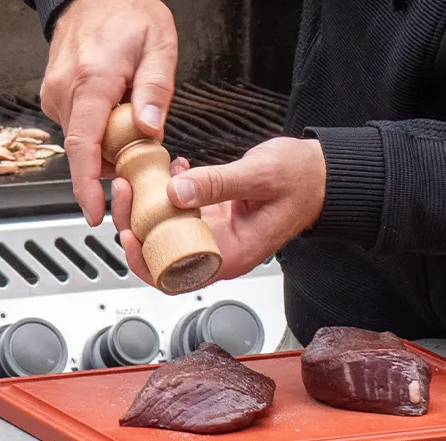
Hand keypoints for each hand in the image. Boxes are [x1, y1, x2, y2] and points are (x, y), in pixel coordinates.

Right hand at [41, 0, 176, 224]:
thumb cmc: (128, 12)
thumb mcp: (159, 45)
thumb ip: (155, 90)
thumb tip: (150, 129)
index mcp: (91, 81)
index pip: (83, 146)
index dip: (87, 185)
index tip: (95, 212)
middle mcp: (65, 90)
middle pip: (86, 149)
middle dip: (112, 163)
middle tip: (144, 155)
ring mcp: (55, 92)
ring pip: (83, 138)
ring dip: (108, 142)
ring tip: (134, 120)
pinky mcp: (54, 93)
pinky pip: (77, 124)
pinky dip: (98, 128)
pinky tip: (116, 110)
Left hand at [109, 137, 325, 287]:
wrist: (320, 173)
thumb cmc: (302, 180)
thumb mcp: (259, 175)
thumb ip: (217, 184)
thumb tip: (174, 192)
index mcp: (232, 255)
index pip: (176, 276)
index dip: (145, 261)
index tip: (128, 232)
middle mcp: (219, 250)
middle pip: (162, 253)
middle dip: (137, 224)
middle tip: (126, 191)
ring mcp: (215, 234)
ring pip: (167, 231)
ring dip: (147, 207)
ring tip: (138, 177)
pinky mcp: (213, 216)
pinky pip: (180, 211)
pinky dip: (169, 191)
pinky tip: (173, 168)